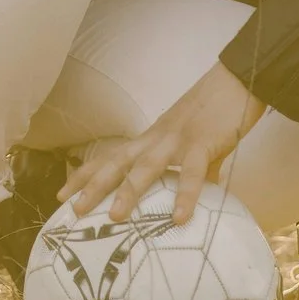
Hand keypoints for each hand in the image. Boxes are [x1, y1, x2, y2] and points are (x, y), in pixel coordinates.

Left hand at [60, 62, 266, 226]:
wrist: (236, 81)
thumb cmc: (214, 112)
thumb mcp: (193, 145)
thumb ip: (191, 172)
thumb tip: (194, 202)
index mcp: (150, 139)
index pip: (110, 157)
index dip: (85, 175)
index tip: (62, 194)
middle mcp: (155, 139)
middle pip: (117, 162)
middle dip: (93, 186)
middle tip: (73, 210)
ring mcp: (177, 141)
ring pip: (146, 167)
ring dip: (128, 191)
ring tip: (115, 217)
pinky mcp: (202, 144)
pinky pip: (191, 173)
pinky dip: (184, 195)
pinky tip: (178, 218)